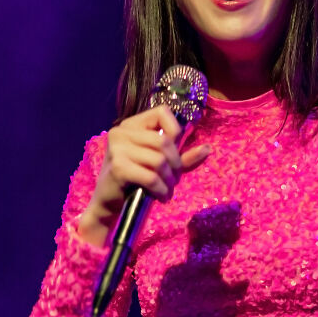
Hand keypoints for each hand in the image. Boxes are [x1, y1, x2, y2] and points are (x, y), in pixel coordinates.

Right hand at [78, 106, 210, 245]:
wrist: (109, 205)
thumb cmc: (136, 182)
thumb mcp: (161, 166)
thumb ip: (182, 157)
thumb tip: (207, 148)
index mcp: (131, 125)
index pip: (162, 112)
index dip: (176, 131)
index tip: (175, 152)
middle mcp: (121, 132)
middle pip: (164, 141)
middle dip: (176, 163)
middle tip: (174, 179)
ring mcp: (116, 149)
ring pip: (159, 160)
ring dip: (169, 180)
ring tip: (167, 189)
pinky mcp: (117, 168)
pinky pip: (151, 177)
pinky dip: (161, 189)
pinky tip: (161, 196)